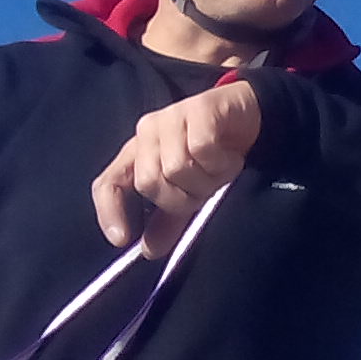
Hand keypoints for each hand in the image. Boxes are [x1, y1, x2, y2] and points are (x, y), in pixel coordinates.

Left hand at [93, 83, 259, 257]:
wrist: (252, 117)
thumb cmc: (216, 154)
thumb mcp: (190, 191)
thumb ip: (168, 220)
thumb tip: (149, 251)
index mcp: (138, 153)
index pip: (109, 183)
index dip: (109, 210)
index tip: (122, 239)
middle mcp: (147, 133)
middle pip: (150, 182)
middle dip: (183, 197)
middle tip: (206, 189)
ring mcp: (170, 117)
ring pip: (177, 167)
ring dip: (207, 179)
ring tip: (222, 170)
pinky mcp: (197, 108)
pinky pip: (202, 149)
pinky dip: (220, 162)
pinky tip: (230, 156)